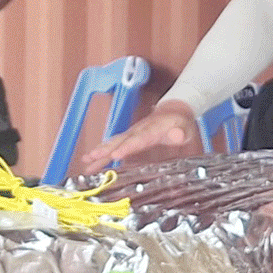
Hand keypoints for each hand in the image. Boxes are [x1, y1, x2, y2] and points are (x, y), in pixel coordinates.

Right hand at [80, 99, 199, 171]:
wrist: (174, 111)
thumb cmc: (180, 123)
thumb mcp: (186, 128)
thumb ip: (180, 133)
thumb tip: (177, 135)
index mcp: (152, 129)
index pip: (138, 139)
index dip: (127, 147)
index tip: (116, 155)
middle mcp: (138, 130)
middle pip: (120, 140)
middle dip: (105, 150)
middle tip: (91, 158)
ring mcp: (132, 132)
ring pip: (113, 141)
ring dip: (99, 151)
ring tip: (86, 160)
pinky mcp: (129, 136)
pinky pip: (114, 143)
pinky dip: (102, 150)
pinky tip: (92, 159)